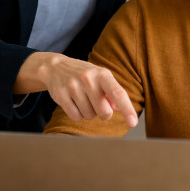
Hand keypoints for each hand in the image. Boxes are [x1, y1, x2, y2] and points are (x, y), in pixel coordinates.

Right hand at [15, 52, 137, 126]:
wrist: (55, 67)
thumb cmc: (84, 75)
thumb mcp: (101, 78)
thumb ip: (113, 93)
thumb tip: (122, 109)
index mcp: (102, 74)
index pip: (118, 93)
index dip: (127, 109)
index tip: (133, 123)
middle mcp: (88, 79)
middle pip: (104, 112)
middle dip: (103, 113)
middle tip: (96, 103)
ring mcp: (73, 87)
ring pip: (89, 116)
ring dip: (88, 112)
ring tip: (83, 99)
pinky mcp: (61, 96)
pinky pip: (76, 117)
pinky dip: (77, 114)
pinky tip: (74, 102)